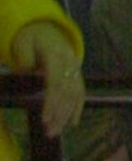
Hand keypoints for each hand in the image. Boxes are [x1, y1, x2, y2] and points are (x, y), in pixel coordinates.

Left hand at [9, 20, 82, 136]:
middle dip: (58, 115)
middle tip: (49, 132)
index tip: (45, 119)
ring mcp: (77, 71)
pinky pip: (80, 95)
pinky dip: (77, 110)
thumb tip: (25, 76)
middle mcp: (71, 64)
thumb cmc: (31, 37)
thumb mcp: (22, 43)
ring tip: (55, 132)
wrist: (48, 28)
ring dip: (66, 116)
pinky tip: (72, 124)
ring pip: (74, 97)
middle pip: (66, 94)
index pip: (55, 83)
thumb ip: (24, 59)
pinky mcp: (78, 77)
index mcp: (56, 55)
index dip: (51, 102)